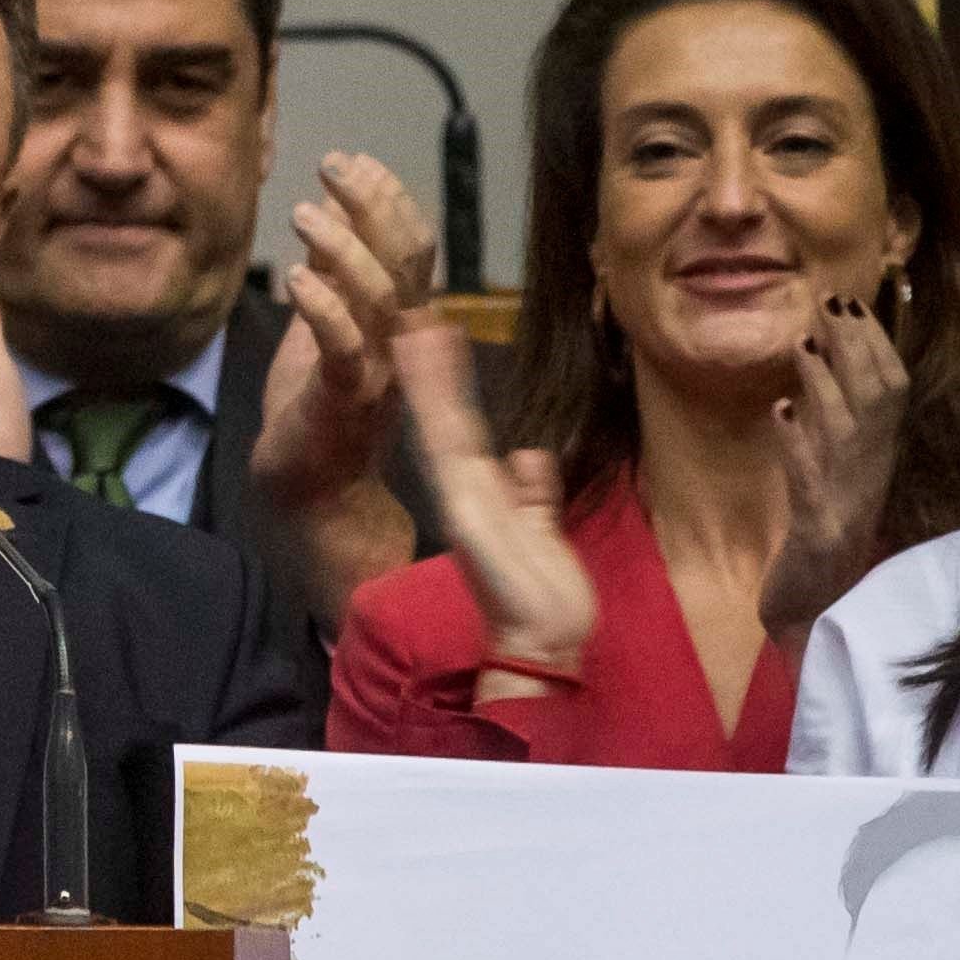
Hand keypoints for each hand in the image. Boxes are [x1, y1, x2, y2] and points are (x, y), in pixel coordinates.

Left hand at [255, 153, 437, 515]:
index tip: (356, 159)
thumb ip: (333, 273)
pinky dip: (324, 308)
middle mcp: (401, 341)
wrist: (313, 492)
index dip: (389, 198)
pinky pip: (345, 348)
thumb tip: (330, 210)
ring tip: (304, 212)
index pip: (411, 247)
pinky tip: (295, 276)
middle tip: (335, 163)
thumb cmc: (316, 408)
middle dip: (374, 204)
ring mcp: (379, 371)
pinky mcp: (346, 401)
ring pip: (378, 297)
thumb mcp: (323, 327)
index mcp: (399, 320)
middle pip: (404, 260)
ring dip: (342, 247)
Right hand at [394, 311, 592, 689]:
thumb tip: (531, 456)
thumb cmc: (546, 599)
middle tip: (413, 317)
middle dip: (428, 371)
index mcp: (481, 496)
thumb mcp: (544, 532)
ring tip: (414, 327)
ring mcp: (460, 495)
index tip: (438, 343)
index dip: (447, 389)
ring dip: (425, 374)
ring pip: (439, 423)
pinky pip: (446, 444)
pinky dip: (432, 402)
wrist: (542, 641)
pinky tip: (426, 363)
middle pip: (443, 420)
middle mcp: (464, 491)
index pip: (461, 432)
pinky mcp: (462, 504)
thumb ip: (534, 495)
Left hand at [755, 292, 912, 635]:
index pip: (892, 389)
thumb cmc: (823, 535)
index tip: (851, 301)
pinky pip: (810, 479)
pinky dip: (795, 443)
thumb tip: (817, 365)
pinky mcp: (818, 529)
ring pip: (845, 431)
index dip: (875, 343)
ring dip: (824, 385)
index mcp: (878, 457)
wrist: (818, 609)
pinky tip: (778, 411)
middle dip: (856, 347)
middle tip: (829, 303)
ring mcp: (848, 500)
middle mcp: (871, 472)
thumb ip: (829, 424)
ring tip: (801, 345)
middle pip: (877, 399)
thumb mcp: (830, 470)